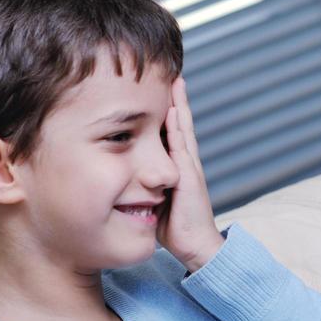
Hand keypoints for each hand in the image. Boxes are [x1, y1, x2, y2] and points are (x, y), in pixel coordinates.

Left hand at [157, 77, 223, 272]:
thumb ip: (144, 186)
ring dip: (180, 106)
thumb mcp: (155, 201)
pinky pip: (182, 148)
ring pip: (183, 130)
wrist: (196, 247)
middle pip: (180, 123)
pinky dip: (178, 128)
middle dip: (176, 99)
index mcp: (177, 167)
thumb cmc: (175, 227)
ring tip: (176, 83)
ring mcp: (190, 168)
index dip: (166, 111)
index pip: (171, 132)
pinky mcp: (189, 177)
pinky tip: (173, 112)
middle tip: (171, 74)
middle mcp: (185, 162)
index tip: (158, 89)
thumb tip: (124, 180)